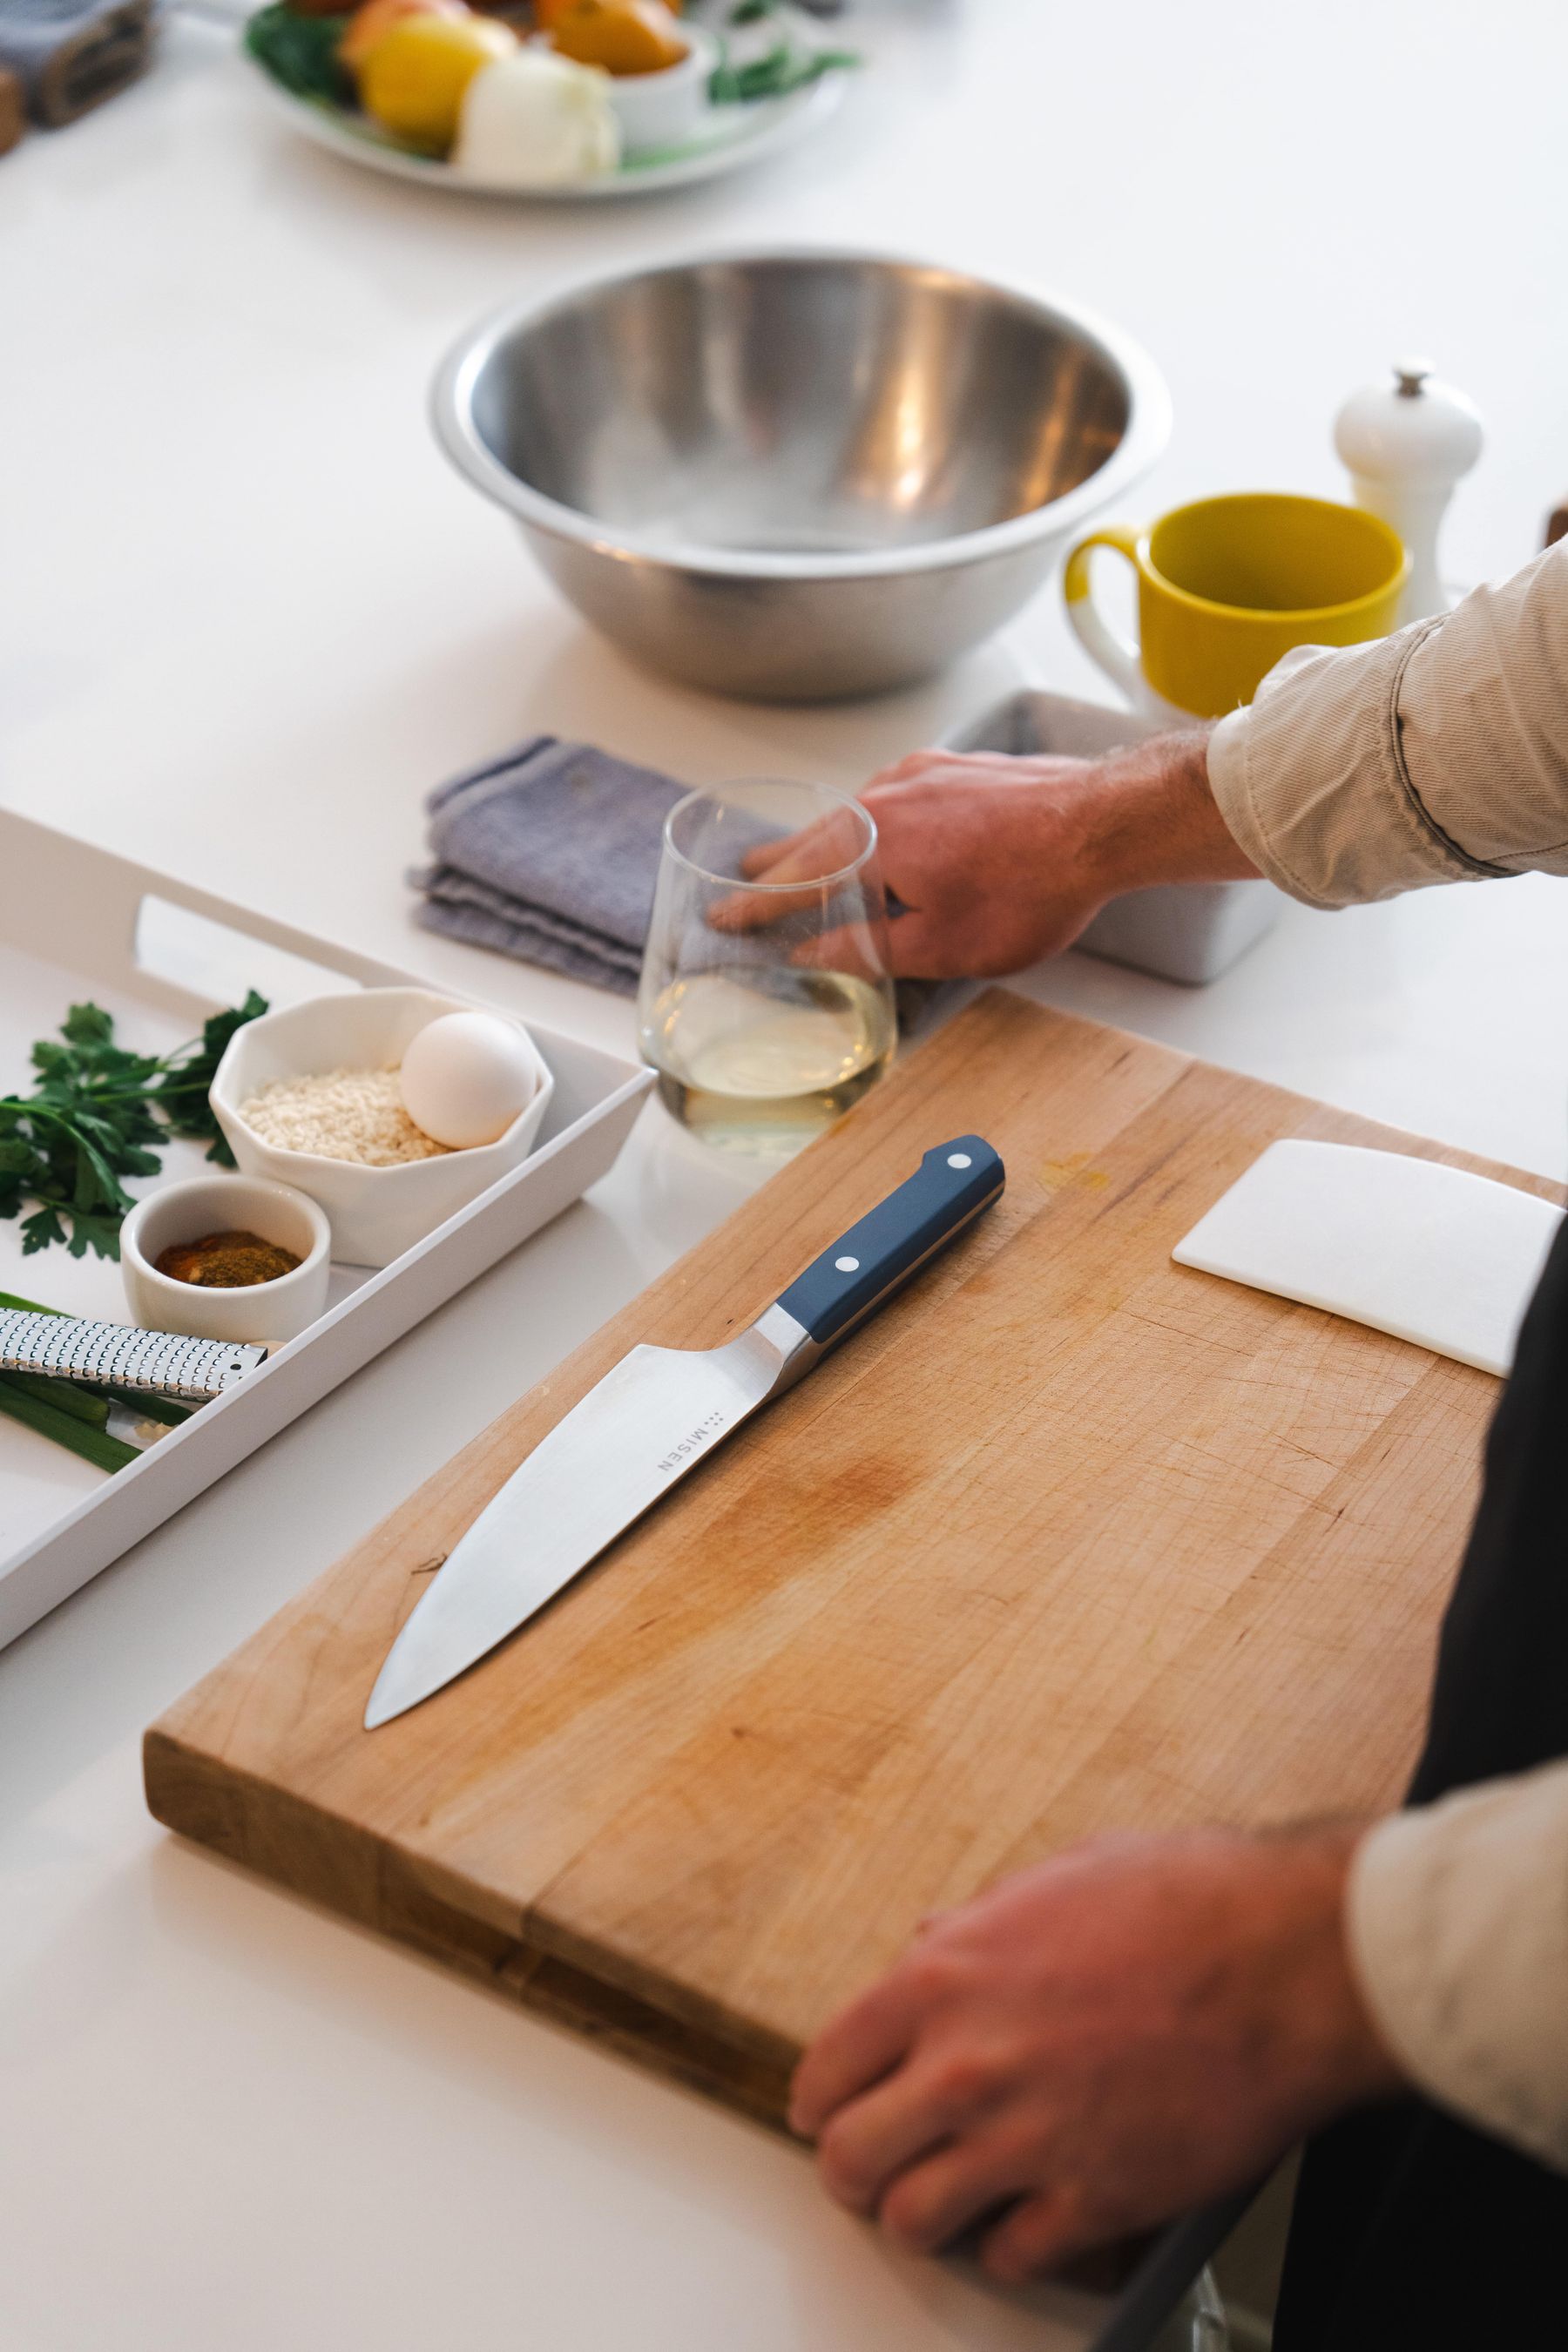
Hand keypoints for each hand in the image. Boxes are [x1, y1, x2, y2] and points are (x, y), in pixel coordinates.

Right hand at [715, 736, 1256, 980]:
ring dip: (828, 839)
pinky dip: (874, 819)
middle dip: (779, 862)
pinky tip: (887, 831)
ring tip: (810, 858)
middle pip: (815, 835)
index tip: (724, 918)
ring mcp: (922, 773)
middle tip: (748, 876)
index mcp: (868, 842)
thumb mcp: (941, 946)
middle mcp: (884, 796)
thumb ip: (868, 950)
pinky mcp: (957, 766)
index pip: (791, 880)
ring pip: (855, 812)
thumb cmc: (1029, 888)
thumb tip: (813, 954)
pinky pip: (896, 796)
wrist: (1102, 824)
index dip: (754, 906)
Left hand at [789, 1825, 1401, 2283]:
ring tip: (940, 2202)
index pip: (829, 2066)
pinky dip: (1012, 2247)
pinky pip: (1013, 2256)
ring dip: (922, 2215)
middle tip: (872, 2167)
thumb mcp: (1052, 1879)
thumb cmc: (1188, 1903)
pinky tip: (1026, 2220)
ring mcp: (1027, 2139)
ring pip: (914, 2220)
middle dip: (855, 2166)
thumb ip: (975, 1926)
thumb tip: (933, 1946)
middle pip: (851, 2158)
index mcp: (943, 1978)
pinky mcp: (1095, 2198)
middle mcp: (967, 2066)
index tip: (833, 2107)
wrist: (1287, 1960)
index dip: (825, 2095)